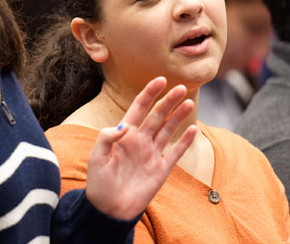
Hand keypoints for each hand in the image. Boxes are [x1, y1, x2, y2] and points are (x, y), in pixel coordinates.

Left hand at [84, 76, 196, 219]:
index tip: (160, 80)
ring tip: (188, 102)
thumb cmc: (99, 183)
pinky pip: (175, 152)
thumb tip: (124, 125)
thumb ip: (106, 138)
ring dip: (179, 116)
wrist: (109, 210)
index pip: (139, 108)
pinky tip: (193, 129)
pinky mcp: (161, 169)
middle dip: (168, 101)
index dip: (149, 93)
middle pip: (157, 115)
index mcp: (124, 134)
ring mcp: (152, 154)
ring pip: (168, 130)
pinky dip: (184, 141)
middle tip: (180, 87)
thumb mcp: (96, 158)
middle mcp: (140, 140)